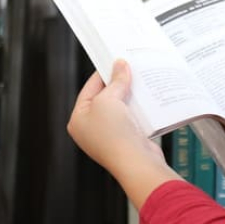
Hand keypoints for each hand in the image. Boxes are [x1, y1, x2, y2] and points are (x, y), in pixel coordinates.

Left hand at [68, 59, 166, 174]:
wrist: (136, 162)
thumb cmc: (113, 135)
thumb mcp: (109, 100)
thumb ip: (115, 81)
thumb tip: (120, 66)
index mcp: (78, 119)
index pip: (89, 89)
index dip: (103, 73)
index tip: (115, 61)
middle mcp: (91, 129)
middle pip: (105, 98)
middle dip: (118, 84)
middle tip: (129, 69)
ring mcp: (109, 135)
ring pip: (120, 107)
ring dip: (130, 95)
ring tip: (140, 81)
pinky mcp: (126, 139)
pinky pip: (131, 117)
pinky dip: (138, 108)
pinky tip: (146, 99)